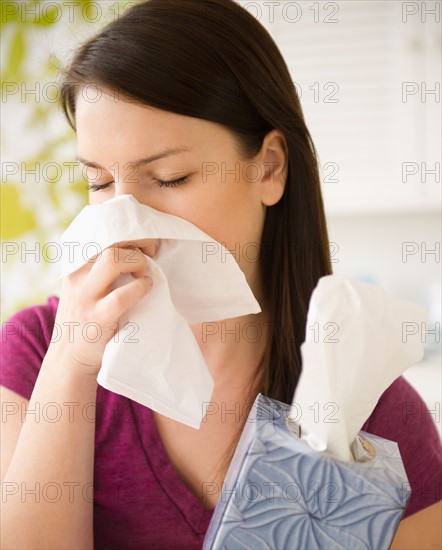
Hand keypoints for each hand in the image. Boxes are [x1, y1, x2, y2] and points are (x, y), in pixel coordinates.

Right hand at [48, 239, 157, 375]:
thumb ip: (100, 266)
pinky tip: (147, 289)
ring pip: (113, 260)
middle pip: (109, 240)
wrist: (69, 358)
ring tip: (144, 275)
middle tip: (150, 257)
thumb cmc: (86, 317)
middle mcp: (77, 275)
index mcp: (75, 264)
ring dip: (137, 263)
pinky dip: (141, 288)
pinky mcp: (97, 317)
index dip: (128, 233)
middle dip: (137, 244)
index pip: (101, 231)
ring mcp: (85, 296)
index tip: (143, 245)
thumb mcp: (84, 285)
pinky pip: (122, 295)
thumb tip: (137, 246)